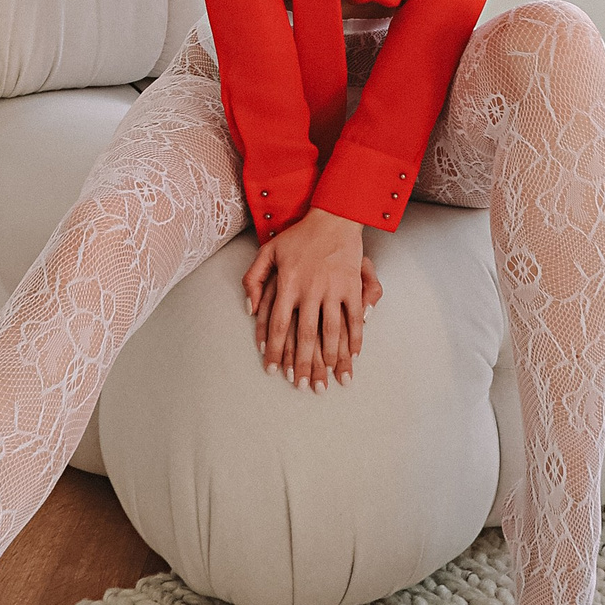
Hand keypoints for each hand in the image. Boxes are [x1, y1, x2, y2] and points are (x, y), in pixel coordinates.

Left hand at [241, 209, 382, 389]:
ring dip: (329, 358)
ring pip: (330, 331)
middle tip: (303, 386)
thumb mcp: (267, 251)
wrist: (333, 217)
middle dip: (303, 364)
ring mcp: (333, 288)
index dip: (276, 350)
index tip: (274, 371)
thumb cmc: (298, 236)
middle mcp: (309, 288)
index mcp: (287, 282)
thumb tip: (249, 309)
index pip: (278, 325)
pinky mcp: (352, 286)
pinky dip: (355, 339)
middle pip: (305, 335)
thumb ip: (253, 280)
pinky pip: (354, 318)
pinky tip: (353, 357)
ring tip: (328, 379)